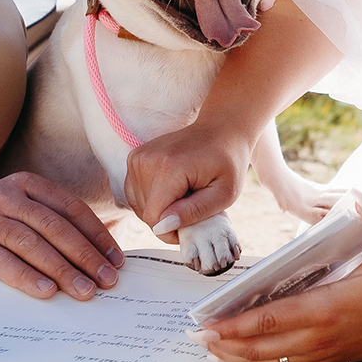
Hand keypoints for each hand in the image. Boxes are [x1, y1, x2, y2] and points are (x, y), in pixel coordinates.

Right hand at [0, 172, 124, 300]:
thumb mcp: (15, 212)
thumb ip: (48, 223)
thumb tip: (98, 250)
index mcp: (26, 185)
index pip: (71, 209)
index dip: (97, 235)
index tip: (116, 261)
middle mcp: (7, 197)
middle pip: (56, 227)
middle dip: (86, 256)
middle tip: (108, 281)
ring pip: (32, 244)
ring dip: (63, 270)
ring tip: (84, 291)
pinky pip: (2, 261)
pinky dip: (26, 277)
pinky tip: (46, 292)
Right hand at [125, 117, 255, 244]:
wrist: (221, 130)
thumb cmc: (227, 161)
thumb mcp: (224, 194)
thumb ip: (194, 212)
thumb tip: (163, 227)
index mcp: (168, 168)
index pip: (154, 217)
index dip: (171, 231)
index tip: (192, 225)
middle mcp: (147, 160)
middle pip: (145, 213)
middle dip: (168, 219)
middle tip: (193, 204)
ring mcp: (137, 158)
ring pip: (138, 206)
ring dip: (161, 209)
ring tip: (184, 194)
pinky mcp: (135, 158)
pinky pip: (135, 194)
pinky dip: (153, 199)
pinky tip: (172, 190)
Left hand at [191, 195, 361, 361]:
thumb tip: (358, 196)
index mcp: (328, 307)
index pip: (273, 319)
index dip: (238, 325)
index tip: (211, 323)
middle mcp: (321, 335)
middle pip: (263, 347)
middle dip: (226, 344)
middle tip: (196, 336)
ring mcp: (323, 350)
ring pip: (271, 361)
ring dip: (238, 357)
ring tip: (210, 348)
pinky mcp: (326, 358)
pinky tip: (241, 354)